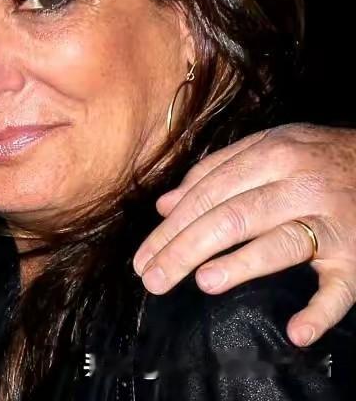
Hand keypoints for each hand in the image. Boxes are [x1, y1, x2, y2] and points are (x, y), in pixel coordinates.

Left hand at [133, 123, 355, 345]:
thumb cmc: (314, 156)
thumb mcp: (267, 148)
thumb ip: (215, 171)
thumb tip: (166, 205)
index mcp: (270, 155)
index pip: (209, 192)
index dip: (172, 224)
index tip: (144, 254)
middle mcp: (299, 185)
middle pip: (232, 217)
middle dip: (185, 249)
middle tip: (153, 278)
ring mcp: (332, 221)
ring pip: (280, 243)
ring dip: (240, 264)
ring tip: (202, 281)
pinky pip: (340, 287)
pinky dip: (321, 311)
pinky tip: (297, 331)